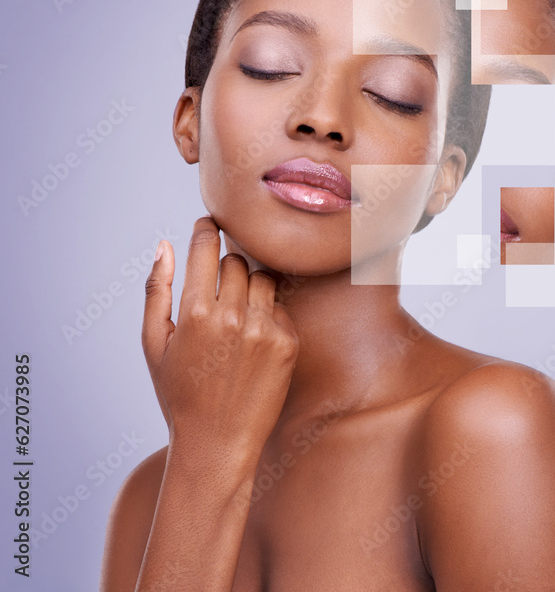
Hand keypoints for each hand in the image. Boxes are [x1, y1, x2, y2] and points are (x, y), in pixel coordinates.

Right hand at [141, 215, 298, 463]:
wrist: (218, 442)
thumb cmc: (179, 393)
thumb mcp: (154, 344)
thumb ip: (157, 290)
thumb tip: (165, 244)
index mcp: (194, 312)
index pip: (206, 247)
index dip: (207, 230)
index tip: (209, 223)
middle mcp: (232, 316)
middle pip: (236, 262)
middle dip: (226, 267)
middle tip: (217, 290)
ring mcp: (264, 329)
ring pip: (262, 279)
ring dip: (249, 287)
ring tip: (235, 316)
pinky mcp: (288, 343)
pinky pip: (280, 308)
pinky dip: (267, 314)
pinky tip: (252, 341)